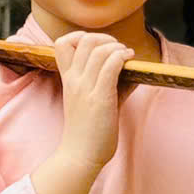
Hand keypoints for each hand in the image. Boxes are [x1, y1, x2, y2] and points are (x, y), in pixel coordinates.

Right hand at [54, 29, 131, 175]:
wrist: (79, 156)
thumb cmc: (87, 132)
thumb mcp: (93, 102)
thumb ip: (110, 84)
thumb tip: (131, 72)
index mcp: (68, 80)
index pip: (62, 44)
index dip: (79, 36)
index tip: (97, 45)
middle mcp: (74, 80)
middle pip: (84, 41)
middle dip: (105, 38)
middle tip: (117, 48)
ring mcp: (85, 88)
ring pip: (99, 50)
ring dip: (116, 47)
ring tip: (126, 54)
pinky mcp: (100, 98)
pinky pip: (110, 66)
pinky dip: (121, 57)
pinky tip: (130, 60)